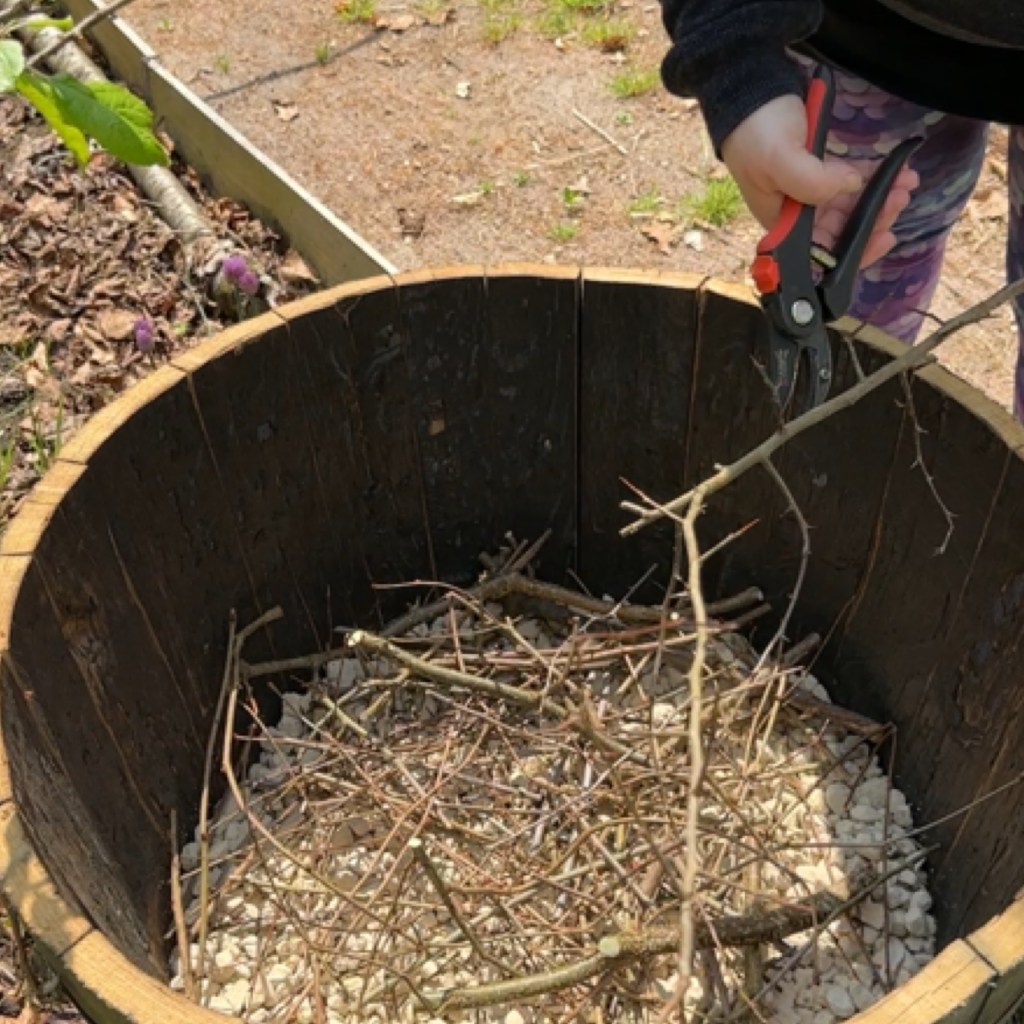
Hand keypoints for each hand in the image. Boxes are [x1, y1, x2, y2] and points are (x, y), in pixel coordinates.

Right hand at [721, 94, 918, 267]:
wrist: (751, 92)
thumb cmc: (756, 130)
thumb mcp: (779, 159)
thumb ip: (813, 182)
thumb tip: (851, 186)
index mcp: (781, 224)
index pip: (819, 253)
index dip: (852, 252)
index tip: (882, 238)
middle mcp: (796, 216)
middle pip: (840, 232)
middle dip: (874, 220)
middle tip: (900, 198)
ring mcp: (809, 195)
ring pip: (850, 210)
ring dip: (880, 199)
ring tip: (905, 183)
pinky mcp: (821, 173)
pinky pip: (851, 186)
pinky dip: (874, 180)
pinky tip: (895, 171)